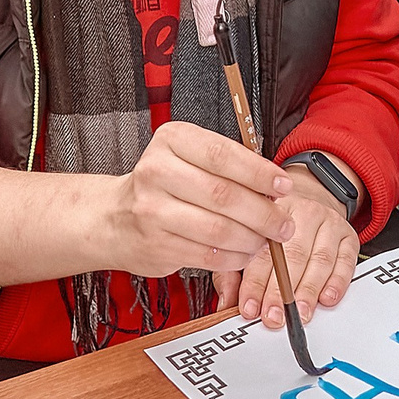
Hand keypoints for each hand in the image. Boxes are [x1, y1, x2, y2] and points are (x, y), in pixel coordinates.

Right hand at [96, 121, 295, 281]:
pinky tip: (243, 253)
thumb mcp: (188, 158)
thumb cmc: (163, 185)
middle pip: (224, 195)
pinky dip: (233, 257)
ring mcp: (153, 210)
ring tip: (265, 241)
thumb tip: (274, 188)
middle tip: (283, 224)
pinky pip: (207, 255)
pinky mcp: (156, 244)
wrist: (113, 219)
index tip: (284, 186)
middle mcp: (157, 171)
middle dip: (263, 213)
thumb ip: (227, 167)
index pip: (223, 155)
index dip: (260, 173)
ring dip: (251, 239)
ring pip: (218, 229)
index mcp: (171, 140)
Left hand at [218, 166, 360, 327]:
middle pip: (293, 255)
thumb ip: (233, 271)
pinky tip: (326, 298)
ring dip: (308, 291)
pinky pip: (345, 262)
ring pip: (320, 260)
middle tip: (273, 315)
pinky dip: (337, 283)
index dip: (255, 282)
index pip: (262, 250)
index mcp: (272, 210)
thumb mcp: (249, 239)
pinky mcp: (349, 236)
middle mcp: (303, 212)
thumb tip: (226, 302)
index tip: (249, 308)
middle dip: (282, 292)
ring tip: (299, 313)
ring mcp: (329, 223)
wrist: (314, 199)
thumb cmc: (276, 227)